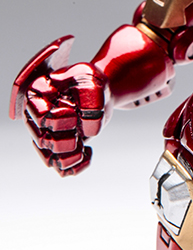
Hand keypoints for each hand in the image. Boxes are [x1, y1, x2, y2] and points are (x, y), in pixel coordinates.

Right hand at [10, 37, 109, 175]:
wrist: (98, 91)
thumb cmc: (89, 82)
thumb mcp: (91, 79)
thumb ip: (87, 96)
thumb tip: (83, 126)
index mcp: (37, 97)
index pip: (41, 117)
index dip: (59, 118)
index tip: (72, 109)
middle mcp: (36, 119)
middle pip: (43, 140)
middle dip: (68, 136)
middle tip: (79, 124)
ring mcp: (46, 136)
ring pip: (51, 160)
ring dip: (73, 154)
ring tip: (83, 142)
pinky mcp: (59, 148)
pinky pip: (64, 169)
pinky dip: (79, 165)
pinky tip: (88, 151)